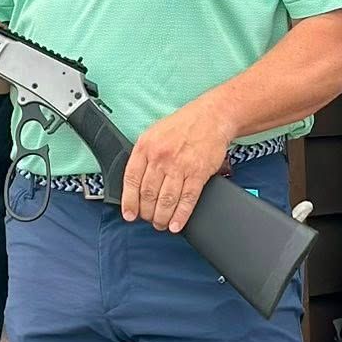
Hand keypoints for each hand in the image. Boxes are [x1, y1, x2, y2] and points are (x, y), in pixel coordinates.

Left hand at [121, 96, 236, 231]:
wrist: (212, 117)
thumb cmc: (183, 126)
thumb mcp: (154, 133)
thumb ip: (143, 156)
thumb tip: (135, 184)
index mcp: (145, 147)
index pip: (131, 179)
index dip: (129, 201)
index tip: (129, 215)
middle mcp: (160, 157)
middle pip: (148, 194)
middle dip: (147, 213)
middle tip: (149, 220)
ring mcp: (179, 165)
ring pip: (166, 200)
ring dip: (162, 217)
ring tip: (161, 224)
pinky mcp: (198, 173)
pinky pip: (187, 199)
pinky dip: (180, 216)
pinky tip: (176, 225)